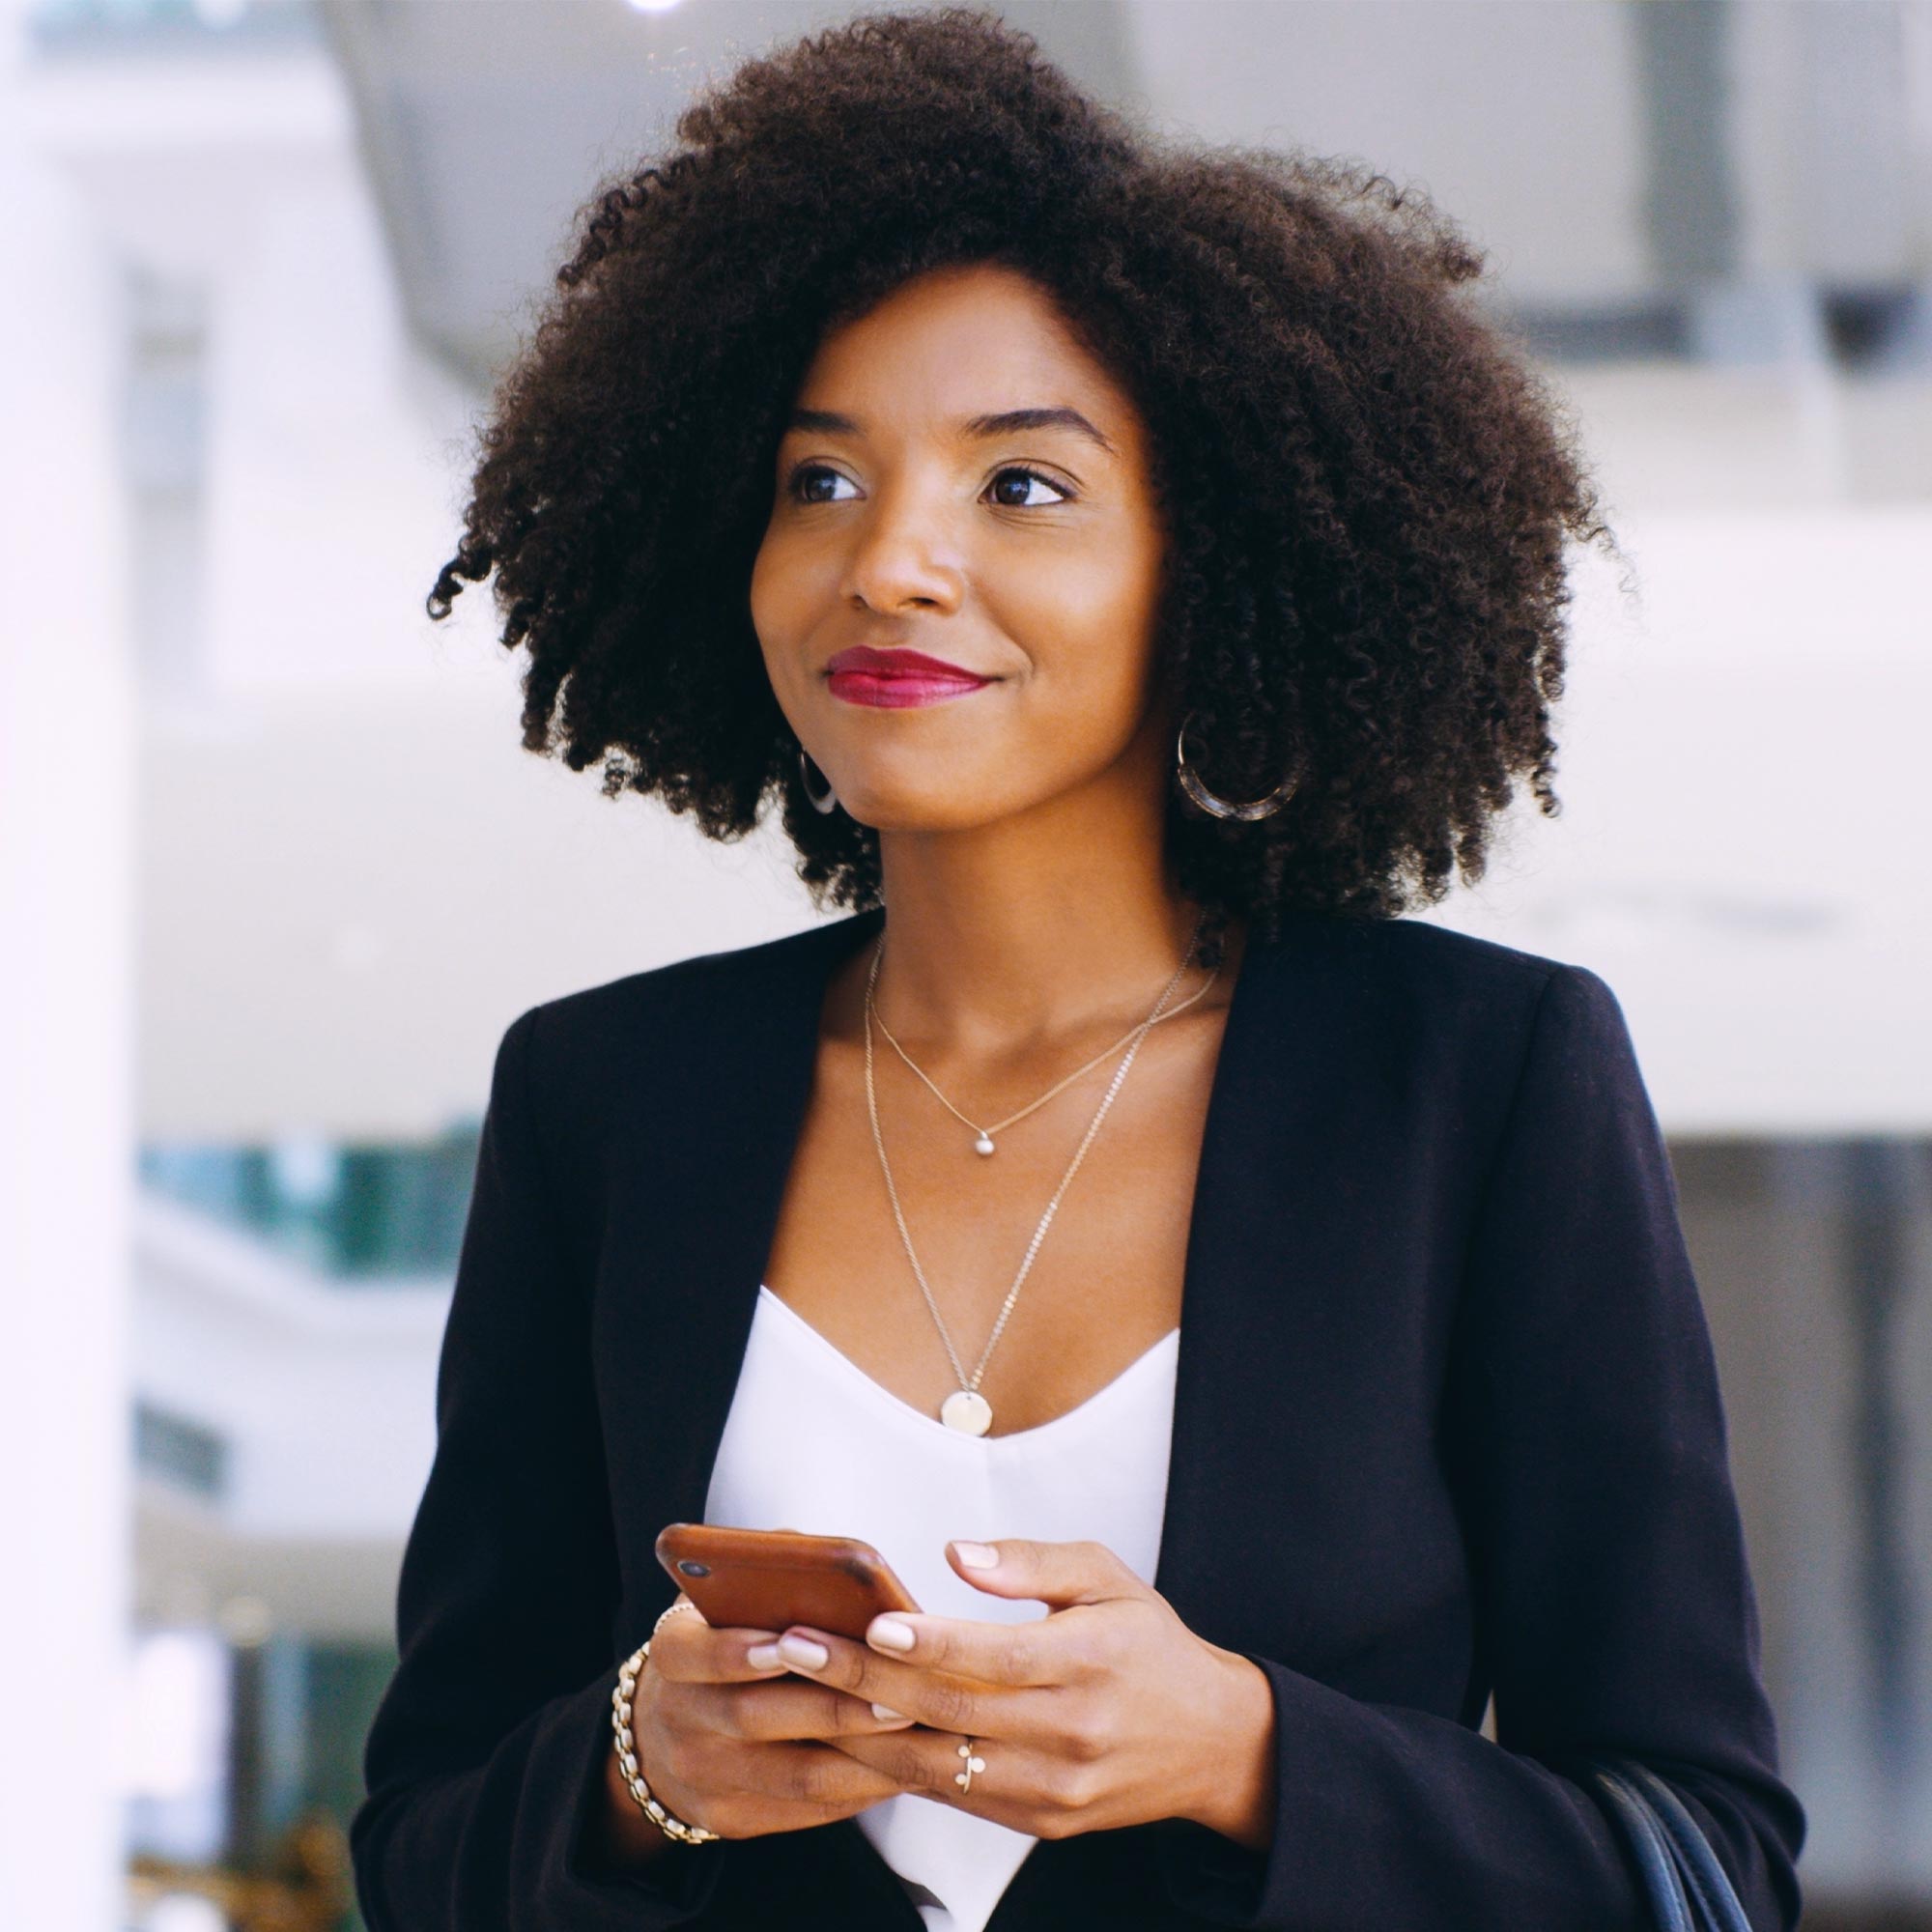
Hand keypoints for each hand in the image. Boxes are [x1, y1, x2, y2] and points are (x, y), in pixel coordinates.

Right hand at [617, 1596, 925, 1843]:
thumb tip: (836, 1559)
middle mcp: (679, 1719)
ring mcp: (703, 1777)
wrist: (670, 1729)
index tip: (791, 1641)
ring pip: (793, 1775)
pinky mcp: (733, 1818)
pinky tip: (901, 1765)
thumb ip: (772, 1574)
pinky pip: (807, 1809)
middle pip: (754, 1718)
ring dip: (861, 1756)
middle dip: (832, 1707)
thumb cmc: (725, 1638)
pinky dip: (859, 1788)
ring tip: (914, 1731)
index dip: (739, 1651)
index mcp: (673, 1653)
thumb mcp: (727, 1597)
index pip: (696, 1654)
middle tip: (897, 1696)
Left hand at [759, 1539, 1277, 1847]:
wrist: (1212, 1743)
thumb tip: (955, 1553)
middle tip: (791, 1645)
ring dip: (857, 1732)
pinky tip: (844, 1734)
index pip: (993, 1655)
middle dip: (860, 1677)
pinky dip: (896, 1768)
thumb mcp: (1106, 1578)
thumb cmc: (1148, 1645)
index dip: (928, 1641)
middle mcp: (1070, 1731)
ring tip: (793, 1693)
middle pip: (949, 1711)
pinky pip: (955, 1797)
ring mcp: (1053, 1787)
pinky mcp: (1041, 1822)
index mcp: (1090, 1660)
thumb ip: (1030, 1561)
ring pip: (939, 1766)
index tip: (869, 1620)